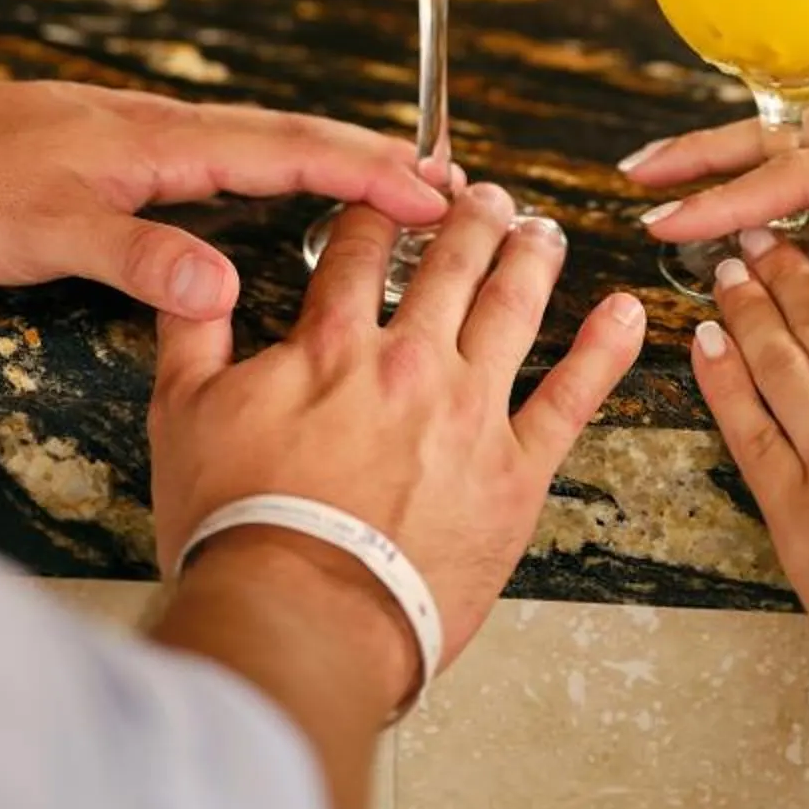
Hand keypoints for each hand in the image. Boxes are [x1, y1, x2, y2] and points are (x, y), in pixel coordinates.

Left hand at [0, 56, 452, 319]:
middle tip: (451, 182)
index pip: (288, 150)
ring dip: (331, 156)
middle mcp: (160, 127)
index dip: (368, 171)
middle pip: (290, 134)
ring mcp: (137, 135)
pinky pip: (224, 151)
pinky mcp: (113, 150)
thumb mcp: (46, 234)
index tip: (437, 191)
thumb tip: (231, 289)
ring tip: (393, 181)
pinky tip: (279, 185)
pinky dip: (278, 162)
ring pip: (259, 140)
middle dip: (373, 155)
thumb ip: (140, 259)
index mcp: (159, 141)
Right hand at [151, 189, 646, 690]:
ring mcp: (470, 413)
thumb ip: (191, 334)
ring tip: (542, 231)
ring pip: (514, 308)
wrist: (302, 617)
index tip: (393, 190)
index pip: (360, 248)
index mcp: (332, 344)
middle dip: (470, 218)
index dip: (378, 208)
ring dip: (532, 256)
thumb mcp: (183, 416)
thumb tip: (192, 279)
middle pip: (451, 263)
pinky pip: (572, 398)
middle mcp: (410, 362)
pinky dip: (604, 350)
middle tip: (486, 196)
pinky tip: (625, 314)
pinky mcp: (515, 473)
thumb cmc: (242, 530)